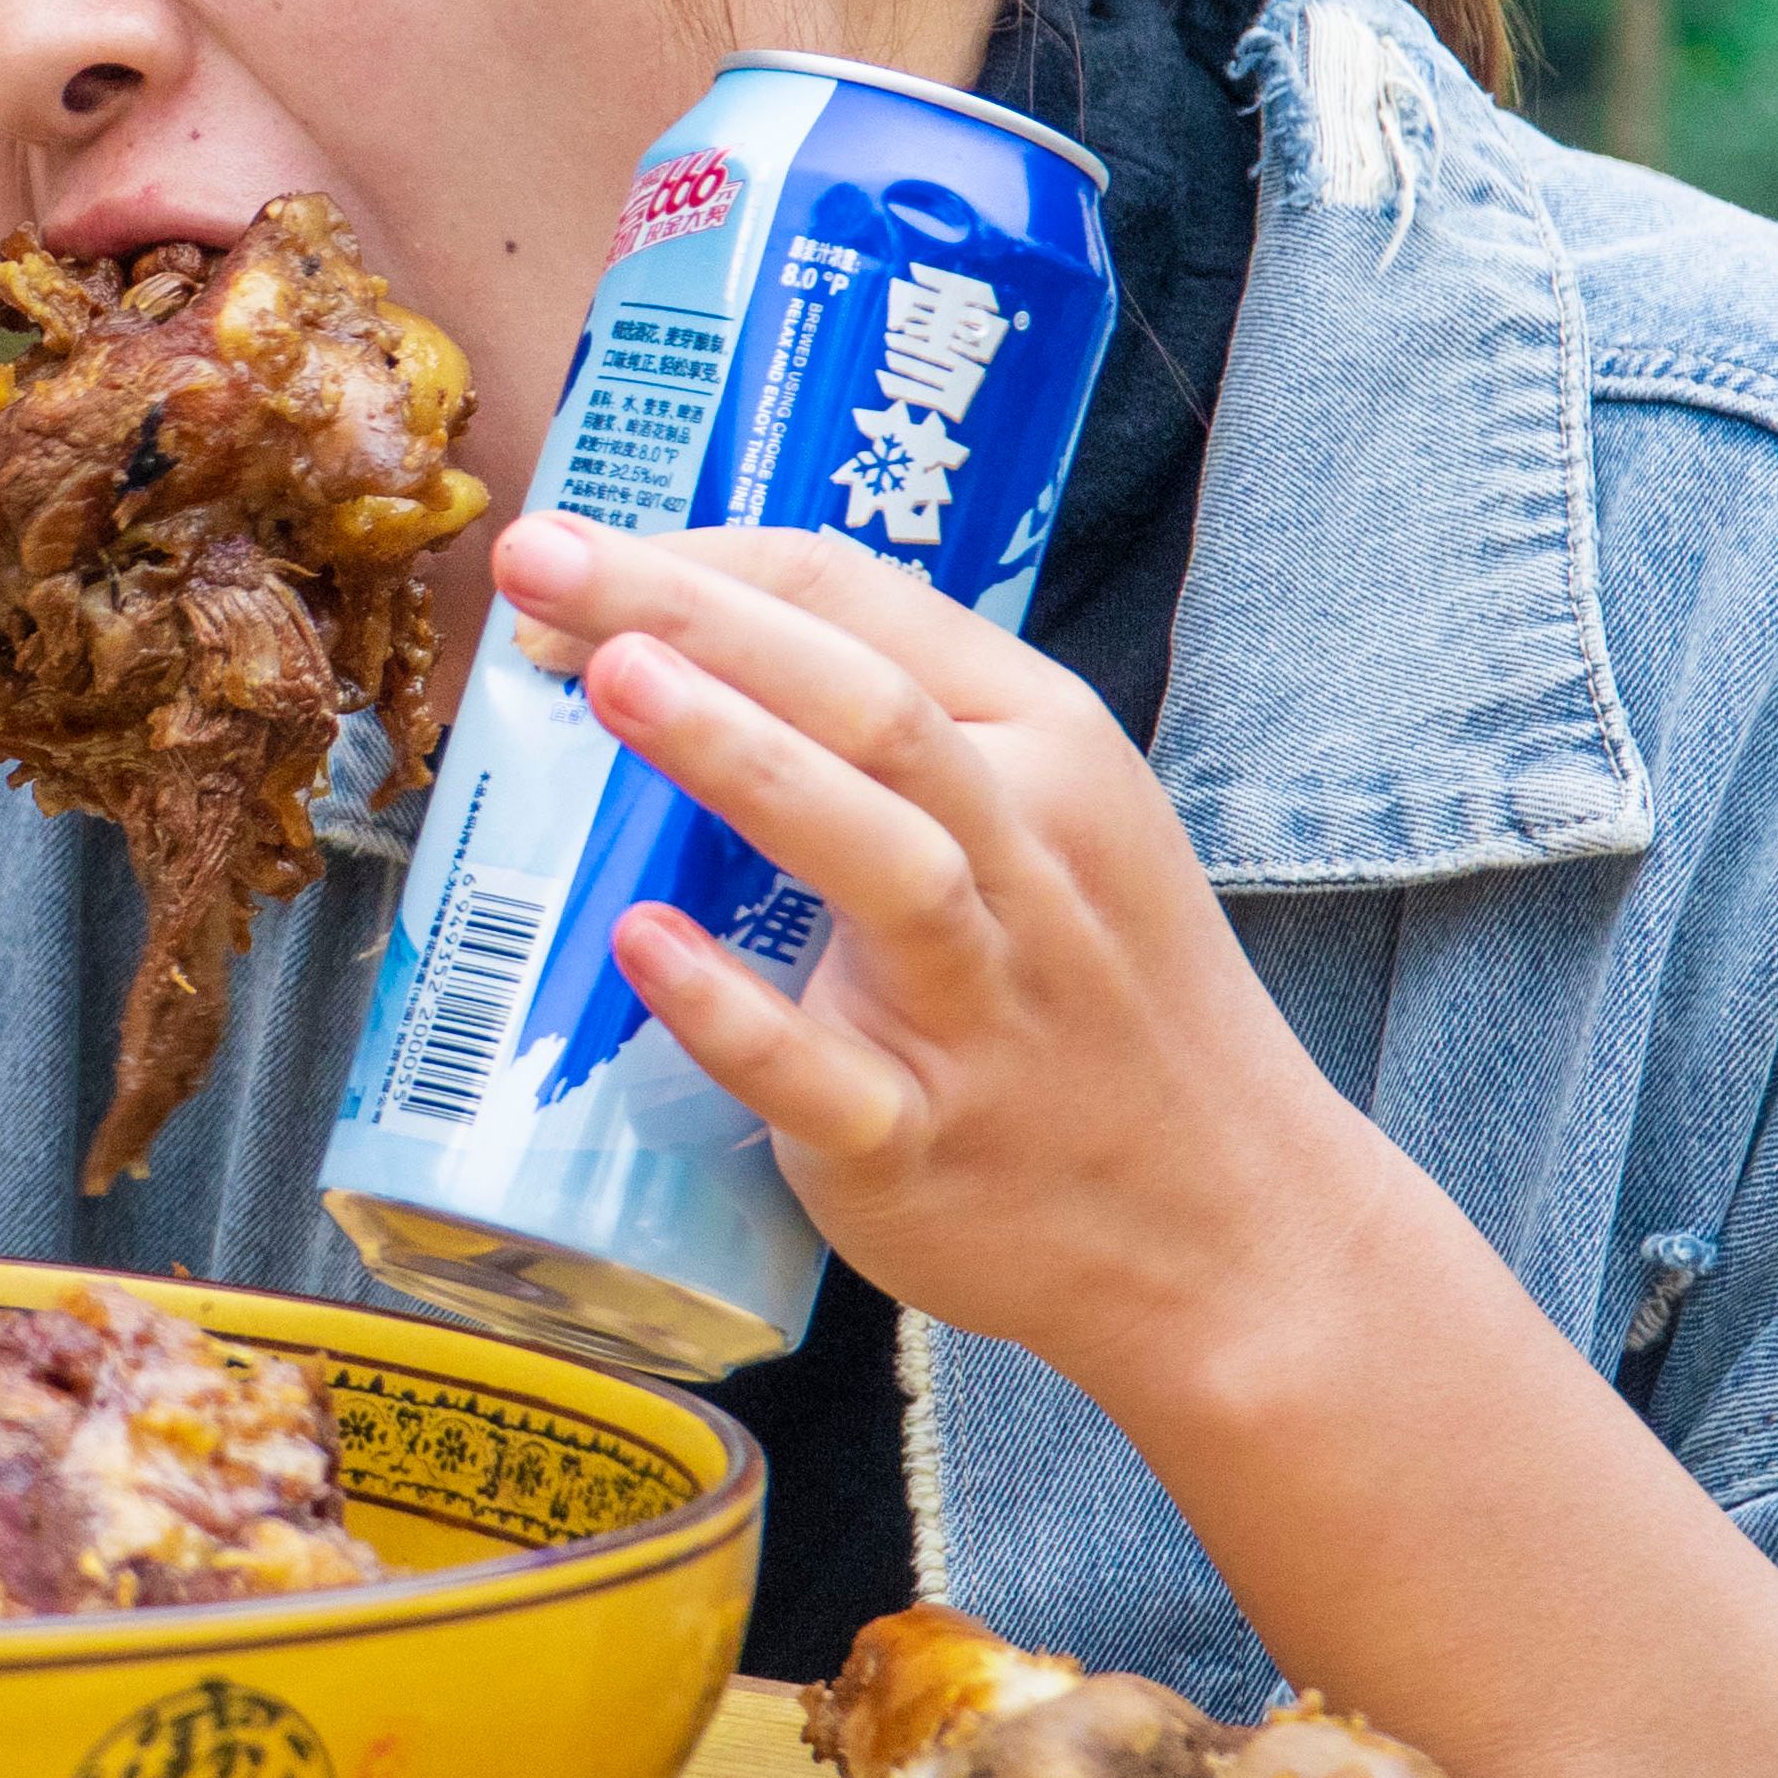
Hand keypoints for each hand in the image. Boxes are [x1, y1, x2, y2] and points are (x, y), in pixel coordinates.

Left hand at [487, 513, 1420, 1391]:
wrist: (1237, 1229)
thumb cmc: (1099, 996)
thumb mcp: (1056, 819)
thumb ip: (900, 734)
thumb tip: (675, 643)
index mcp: (1048, 749)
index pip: (868, 607)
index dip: (706, 563)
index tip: (571, 548)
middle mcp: (1027, 859)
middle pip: (864, 702)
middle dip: (694, 614)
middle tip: (540, 560)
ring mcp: (981, 1007)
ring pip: (877, 857)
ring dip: (741, 759)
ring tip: (610, 680)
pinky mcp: (924, 1143)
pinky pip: (825, 1076)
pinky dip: (736, 1010)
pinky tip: (642, 943)